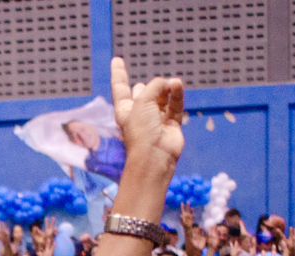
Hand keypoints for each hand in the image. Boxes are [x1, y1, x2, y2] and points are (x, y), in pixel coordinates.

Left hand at [110, 57, 184, 173]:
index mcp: (125, 110)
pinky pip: (175, 105)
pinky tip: (178, 85)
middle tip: (152, 91)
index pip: (120, 88)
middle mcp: (139, 114)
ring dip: (166, 88)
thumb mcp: (142, 101)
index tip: (116, 60)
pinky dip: (177, 94)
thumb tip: (170, 83)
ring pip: (162, 97)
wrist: (155, 156)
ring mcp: (156, 119)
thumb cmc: (142, 130)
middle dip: (148, 88)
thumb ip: (155, 86)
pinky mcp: (172, 124)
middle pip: (144, 92)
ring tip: (172, 84)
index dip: (119, 74)